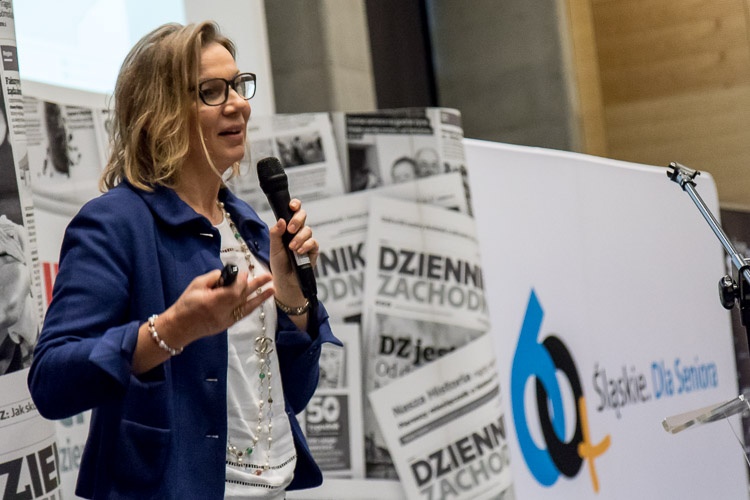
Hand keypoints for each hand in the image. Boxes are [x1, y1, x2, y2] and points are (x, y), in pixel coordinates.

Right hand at [160, 267, 274, 346]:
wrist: (179, 327)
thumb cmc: (186, 303)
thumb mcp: (196, 285)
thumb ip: (213, 278)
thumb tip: (229, 274)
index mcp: (213, 302)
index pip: (234, 290)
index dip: (241, 281)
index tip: (244, 273)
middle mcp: (223, 312)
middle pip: (243, 297)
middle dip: (256, 286)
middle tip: (269, 276)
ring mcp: (227, 320)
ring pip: (247, 308)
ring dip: (260, 298)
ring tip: (272, 290)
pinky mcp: (228, 325)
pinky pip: (243, 315)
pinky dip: (251, 307)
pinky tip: (259, 301)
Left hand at [268, 198, 317, 307]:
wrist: (286, 280)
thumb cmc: (279, 263)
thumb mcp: (273, 248)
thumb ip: (276, 233)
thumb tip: (282, 220)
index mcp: (287, 228)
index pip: (293, 211)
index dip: (295, 205)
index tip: (292, 206)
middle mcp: (298, 232)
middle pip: (303, 216)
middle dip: (297, 220)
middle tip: (290, 229)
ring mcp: (306, 240)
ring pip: (308, 230)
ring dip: (299, 237)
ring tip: (292, 248)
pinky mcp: (313, 250)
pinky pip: (313, 242)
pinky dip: (306, 245)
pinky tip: (299, 251)